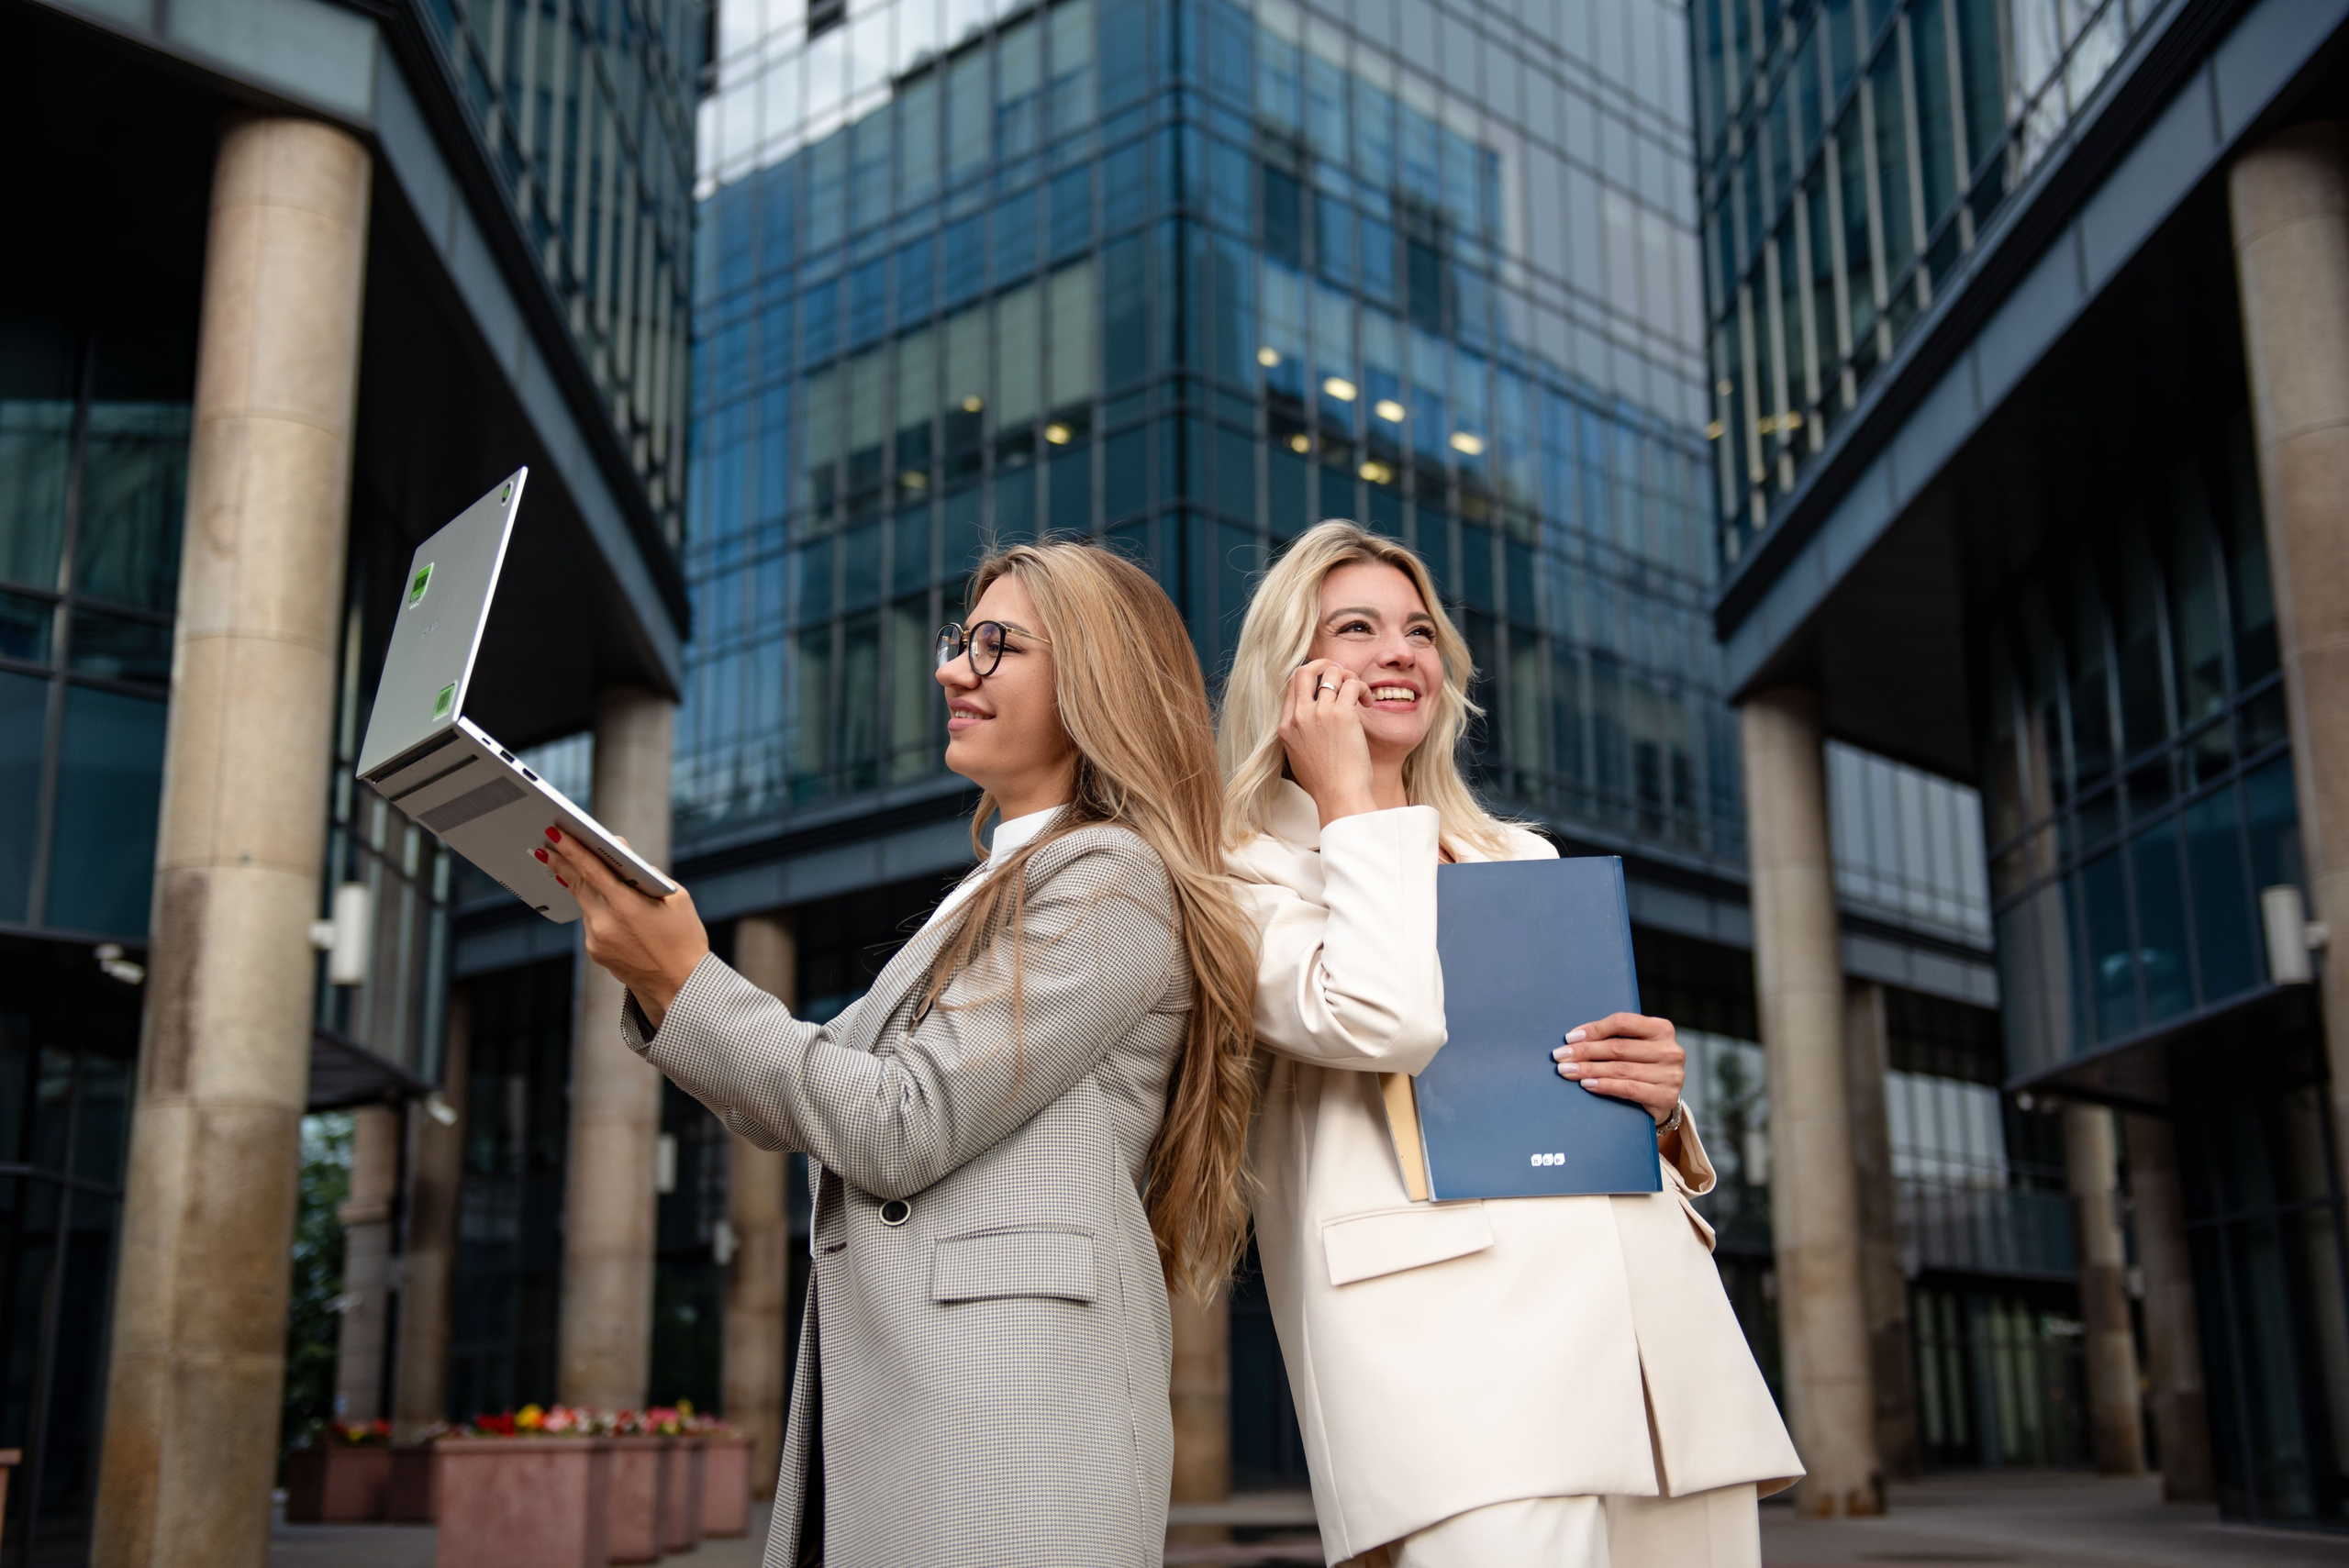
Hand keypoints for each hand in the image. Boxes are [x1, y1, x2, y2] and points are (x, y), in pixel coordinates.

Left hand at [542, 828, 708, 1029]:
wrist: (680, 986)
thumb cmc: (684, 938)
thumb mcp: (677, 898)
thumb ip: (647, 874)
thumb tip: (622, 854)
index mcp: (628, 906)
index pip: (592, 870)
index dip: (573, 849)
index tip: (555, 832)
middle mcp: (606, 923)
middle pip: (578, 884)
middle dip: (562, 861)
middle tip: (546, 842)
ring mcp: (596, 939)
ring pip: (585, 902)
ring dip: (577, 882)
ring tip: (563, 863)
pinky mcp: (594, 951)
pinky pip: (591, 921)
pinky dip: (595, 907)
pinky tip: (598, 900)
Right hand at [1279, 659, 1377, 825]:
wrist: (1339, 797)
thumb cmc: (1326, 784)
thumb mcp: (1298, 757)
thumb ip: (1300, 735)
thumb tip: (1311, 720)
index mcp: (1286, 727)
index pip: (1291, 686)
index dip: (1310, 679)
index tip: (1326, 685)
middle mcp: (1300, 717)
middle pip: (1304, 671)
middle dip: (1323, 665)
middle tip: (1340, 674)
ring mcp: (1320, 714)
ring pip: (1332, 673)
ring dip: (1348, 676)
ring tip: (1358, 693)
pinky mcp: (1342, 715)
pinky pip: (1352, 684)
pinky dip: (1362, 688)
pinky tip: (1368, 702)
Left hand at [1552, 1013, 1684, 1126]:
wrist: (1663, 1098)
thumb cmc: (1642, 1065)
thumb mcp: (1635, 1045)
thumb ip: (1614, 1037)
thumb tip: (1575, 1038)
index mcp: (1662, 1028)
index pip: (1623, 1023)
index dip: (1594, 1029)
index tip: (1570, 1038)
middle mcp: (1670, 1050)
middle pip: (1618, 1048)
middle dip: (1584, 1052)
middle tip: (1560, 1056)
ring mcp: (1670, 1075)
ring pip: (1620, 1069)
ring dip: (1588, 1070)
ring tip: (1567, 1071)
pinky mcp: (1666, 1096)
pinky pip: (1629, 1089)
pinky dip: (1605, 1085)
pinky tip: (1587, 1084)